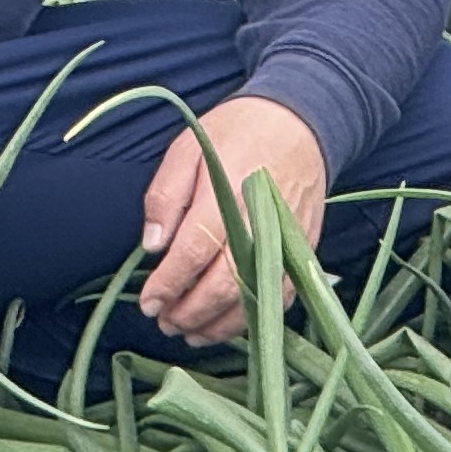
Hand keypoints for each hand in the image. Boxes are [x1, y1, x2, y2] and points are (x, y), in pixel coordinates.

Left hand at [135, 95, 327, 345]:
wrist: (300, 120)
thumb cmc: (238, 131)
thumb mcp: (189, 146)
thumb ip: (166, 195)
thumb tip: (153, 247)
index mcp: (228, 193)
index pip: (194, 253)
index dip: (169, 284)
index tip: (148, 303)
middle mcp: (260, 223)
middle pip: (223, 285)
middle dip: (189, 312)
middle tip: (164, 322)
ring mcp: (286, 240)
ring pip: (252, 298)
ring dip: (217, 324)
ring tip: (189, 331)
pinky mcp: (302, 249)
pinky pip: (280, 295)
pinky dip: (253, 315)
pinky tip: (227, 322)